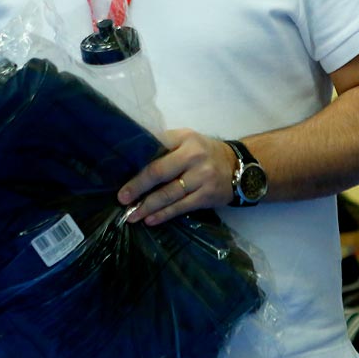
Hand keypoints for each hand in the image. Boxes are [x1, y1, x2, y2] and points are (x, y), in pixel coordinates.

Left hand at [117, 130, 237, 225]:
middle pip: (158, 172)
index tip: (119, 172)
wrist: (240, 167)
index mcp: (184, 138)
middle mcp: (193, 155)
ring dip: (147, 206)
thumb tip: (132, 160)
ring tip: (131, 215)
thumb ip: (166, 146)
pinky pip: (181, 207)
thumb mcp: (188, 141)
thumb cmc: (205, 153)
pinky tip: (150, 220)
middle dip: (137, 187)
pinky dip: (164, 214)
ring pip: (168, 194)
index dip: (136, 161)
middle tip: (122, 198)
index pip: (155, 147)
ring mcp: (202, 176)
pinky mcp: (207, 195)